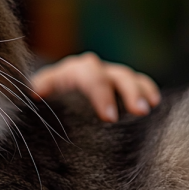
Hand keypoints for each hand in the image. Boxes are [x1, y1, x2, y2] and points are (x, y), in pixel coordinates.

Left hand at [31, 52, 159, 121]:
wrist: (42, 105)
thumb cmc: (37, 110)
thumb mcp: (33, 104)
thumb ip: (36, 99)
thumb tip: (35, 97)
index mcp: (65, 74)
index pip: (87, 75)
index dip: (100, 93)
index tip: (109, 118)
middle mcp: (87, 71)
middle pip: (110, 74)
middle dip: (126, 91)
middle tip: (139, 112)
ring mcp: (103, 77)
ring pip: (125, 76)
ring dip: (139, 90)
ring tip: (149, 108)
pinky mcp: (115, 86)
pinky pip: (137, 82)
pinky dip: (146, 89)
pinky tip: (155, 102)